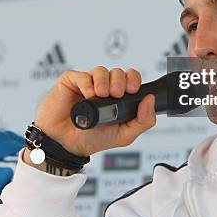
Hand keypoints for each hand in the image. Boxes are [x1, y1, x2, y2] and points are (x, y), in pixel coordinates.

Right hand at [30, 66, 155, 156]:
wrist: (65, 145)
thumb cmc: (91, 139)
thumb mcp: (124, 135)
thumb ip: (143, 121)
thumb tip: (150, 100)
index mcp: (117, 98)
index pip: (130, 78)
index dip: (133, 80)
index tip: (132, 90)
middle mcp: (103, 89)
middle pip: (118, 72)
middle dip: (120, 80)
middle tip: (117, 94)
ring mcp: (87, 84)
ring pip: (101, 70)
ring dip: (104, 81)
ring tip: (101, 95)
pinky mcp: (71, 82)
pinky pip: (82, 75)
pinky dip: (87, 84)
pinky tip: (88, 95)